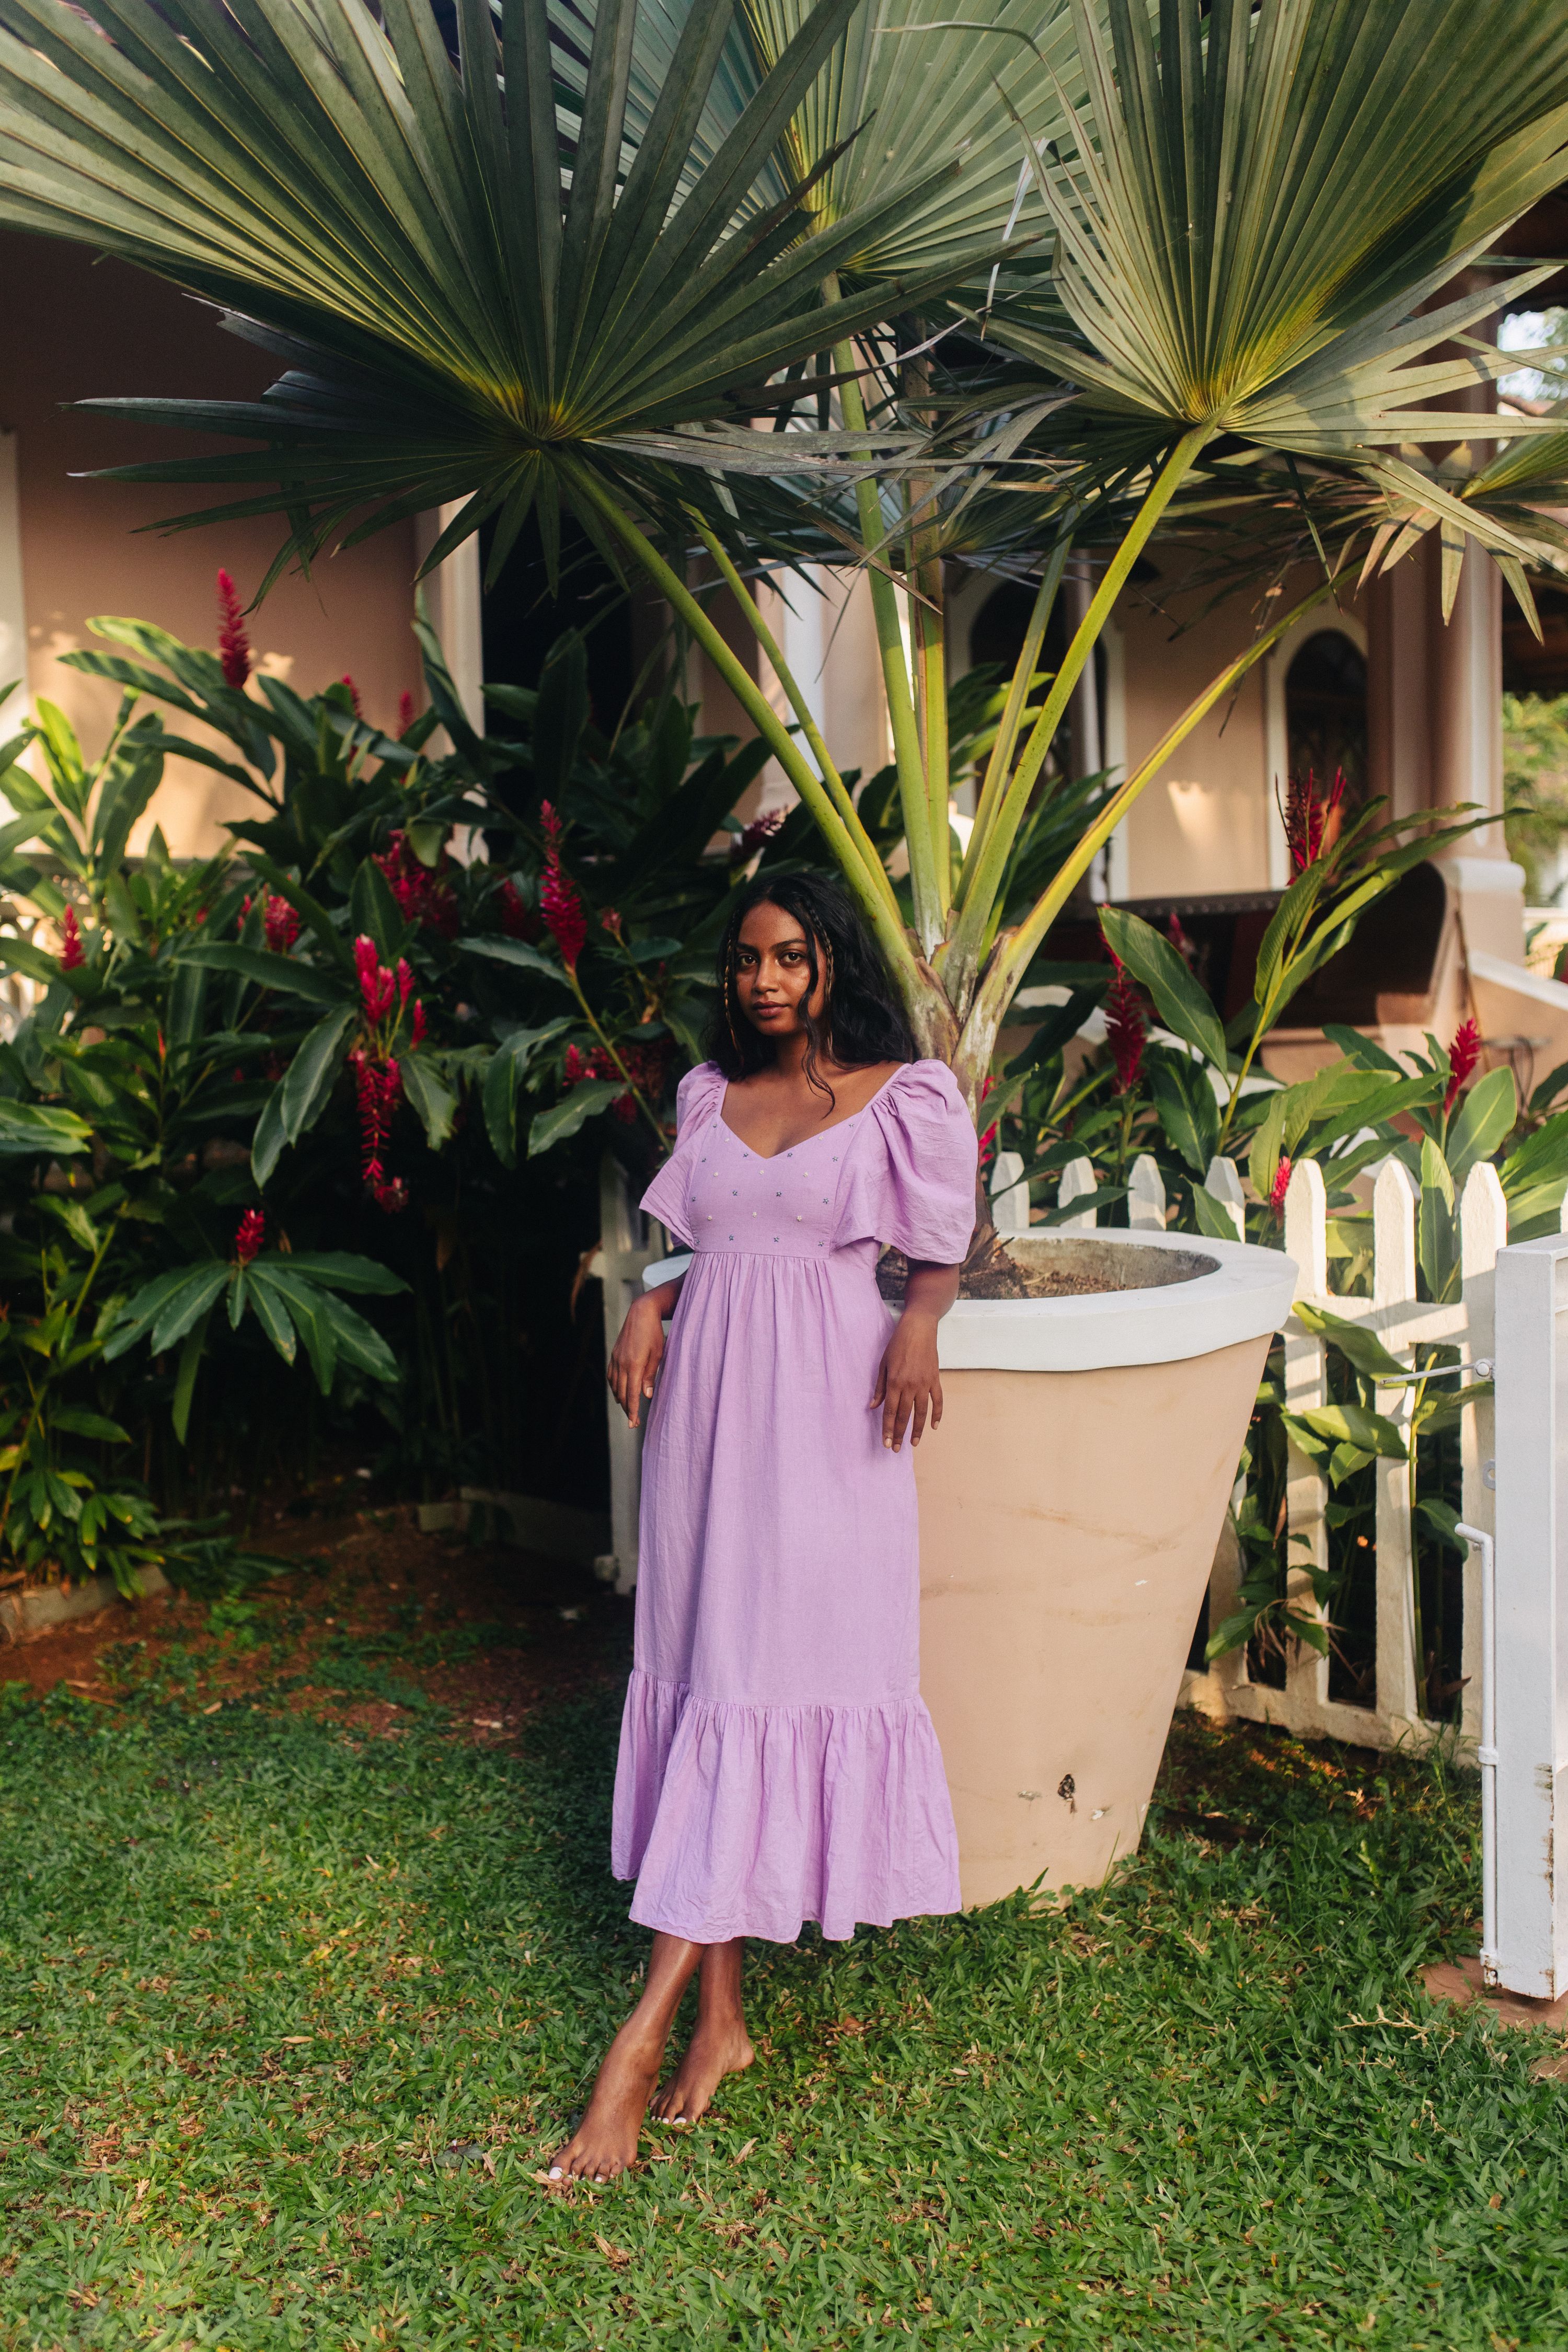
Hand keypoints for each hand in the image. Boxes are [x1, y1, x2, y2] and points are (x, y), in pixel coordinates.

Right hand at [609, 1294, 665, 1427]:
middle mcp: (622, 1363)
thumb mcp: (658, 1355)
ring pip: (615, 1385)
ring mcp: (616, 1359)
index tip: (633, 1424)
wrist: (641, 1312)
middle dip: (627, 1409)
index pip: (631, 1394)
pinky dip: (614, 1386)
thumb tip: (646, 1396)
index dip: (632, 1411)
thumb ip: (650, 1376)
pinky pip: (611, 1375)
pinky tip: (619, 1391)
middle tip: (633, 1422)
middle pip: (621, 1393)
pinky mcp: (614, 1354)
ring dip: (621, 1399)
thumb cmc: (654, 1333)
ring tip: (628, 1409)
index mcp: (634, 1365)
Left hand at [870, 1309, 942, 1451]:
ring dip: (918, 1430)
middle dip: (899, 1434)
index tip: (886, 1443)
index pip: (890, 1412)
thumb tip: (873, 1406)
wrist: (918, 1329)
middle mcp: (910, 1386)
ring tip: (914, 1443)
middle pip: (904, 1416)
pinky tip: (934, 1426)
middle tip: (896, 1449)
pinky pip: (938, 1401)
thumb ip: (879, 1388)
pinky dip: (937, 1414)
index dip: (887, 1429)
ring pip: (921, 1412)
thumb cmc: (897, 1345)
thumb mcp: (883, 1364)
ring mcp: (924, 1384)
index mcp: (894, 1383)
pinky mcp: (935, 1379)